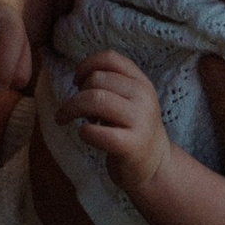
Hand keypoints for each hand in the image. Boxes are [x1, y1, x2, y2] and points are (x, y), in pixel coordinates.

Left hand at [58, 50, 166, 191]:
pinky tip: (85, 134)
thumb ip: (112, 83)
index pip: (109, 58)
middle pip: (96, 79)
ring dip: (72, 109)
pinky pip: (96, 131)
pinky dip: (83, 131)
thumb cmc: (133, 129)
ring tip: (68, 119)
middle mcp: (143, 97)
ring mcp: (140, 120)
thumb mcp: (130, 99)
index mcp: (141, 82)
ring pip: (95, 100)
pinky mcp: (132, 145)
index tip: (76, 82)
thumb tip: (79, 76)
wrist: (156, 165)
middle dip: (77, 93)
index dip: (86, 65)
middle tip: (75, 110)